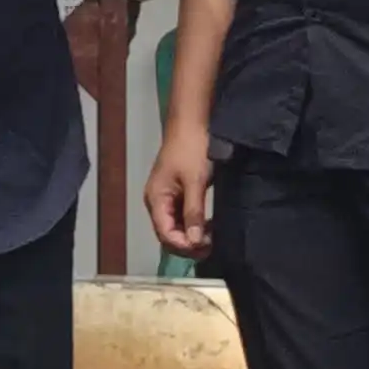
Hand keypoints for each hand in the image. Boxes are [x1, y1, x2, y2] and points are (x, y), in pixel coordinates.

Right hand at [142, 119, 215, 259]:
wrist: (192, 122)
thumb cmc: (192, 149)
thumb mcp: (195, 182)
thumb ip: (193, 212)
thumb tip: (194, 241)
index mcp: (155, 198)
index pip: (165, 233)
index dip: (184, 245)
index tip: (206, 247)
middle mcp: (156, 201)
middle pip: (167, 234)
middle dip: (187, 244)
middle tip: (212, 246)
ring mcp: (166, 197)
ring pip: (176, 227)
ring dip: (192, 236)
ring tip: (213, 238)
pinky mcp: (177, 193)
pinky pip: (181, 217)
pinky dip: (194, 225)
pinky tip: (209, 226)